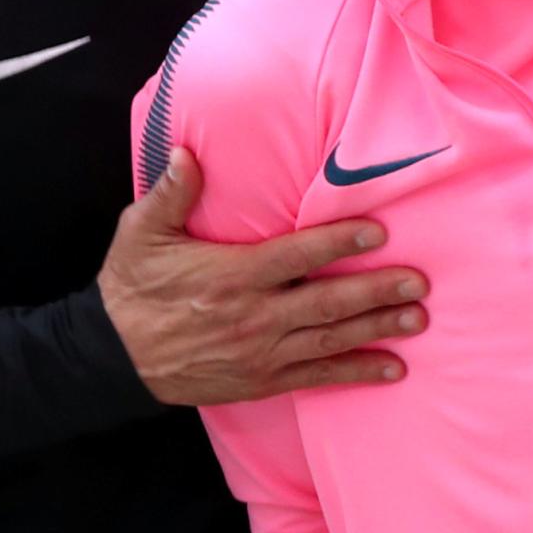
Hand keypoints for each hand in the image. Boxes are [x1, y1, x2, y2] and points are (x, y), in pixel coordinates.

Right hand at [99, 147, 428, 404]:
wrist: (114, 356)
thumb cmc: (132, 287)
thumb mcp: (140, 232)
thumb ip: (171, 193)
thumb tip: (185, 152)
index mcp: (231, 275)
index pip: (296, 256)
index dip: (338, 243)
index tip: (378, 231)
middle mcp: (253, 316)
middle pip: (326, 302)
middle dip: (376, 291)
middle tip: (418, 281)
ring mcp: (260, 353)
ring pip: (330, 340)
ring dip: (377, 329)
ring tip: (417, 319)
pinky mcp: (261, 380)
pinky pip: (316, 376)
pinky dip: (356, 373)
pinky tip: (391, 367)